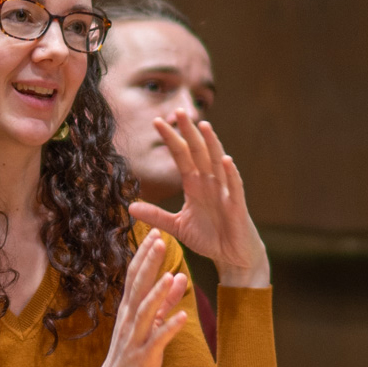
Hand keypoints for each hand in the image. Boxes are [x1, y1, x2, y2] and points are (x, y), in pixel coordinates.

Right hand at [84, 232, 188, 366]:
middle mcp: (130, 320)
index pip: (134, 275)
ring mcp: (136, 338)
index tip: (154, 231)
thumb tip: (178, 277)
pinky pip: (158, 340)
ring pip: (146, 311)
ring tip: (171, 274)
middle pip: (139, 286)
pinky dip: (170, 328)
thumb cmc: (130, 356)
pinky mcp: (144, 356)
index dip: (144, 253)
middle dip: (149, 262)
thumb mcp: (147, 325)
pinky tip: (183, 317)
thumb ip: (164, 302)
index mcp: (129, 310)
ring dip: (158, 293)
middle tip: (159, 238)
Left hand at [128, 111, 269, 287]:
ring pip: (217, 163)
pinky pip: (234, 187)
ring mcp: (224, 191)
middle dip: (189, 132)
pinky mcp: (237, 205)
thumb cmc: (209, 237)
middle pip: (198, 152)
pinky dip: (231, 174)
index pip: (181, 156)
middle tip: (179, 110)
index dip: (171, 139)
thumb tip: (130, 207)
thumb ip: (156, 215)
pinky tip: (226, 160)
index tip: (156, 122)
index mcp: (195, 184)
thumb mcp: (177, 226)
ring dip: (212, 144)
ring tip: (203, 126)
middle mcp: (210, 182)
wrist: (233, 256)